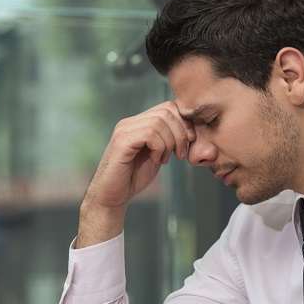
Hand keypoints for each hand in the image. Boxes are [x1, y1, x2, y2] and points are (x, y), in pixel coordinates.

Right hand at [77, 101, 195, 244]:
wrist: (112, 196)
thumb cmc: (134, 177)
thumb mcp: (158, 154)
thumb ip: (168, 140)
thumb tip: (191, 129)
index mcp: (138, 123)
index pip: (168, 107)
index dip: (184, 122)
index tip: (190, 141)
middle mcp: (129, 122)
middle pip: (166, 111)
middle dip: (181, 132)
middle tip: (181, 153)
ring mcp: (124, 130)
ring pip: (159, 122)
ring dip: (171, 142)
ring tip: (166, 159)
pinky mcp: (122, 142)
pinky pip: (149, 134)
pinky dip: (160, 148)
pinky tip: (157, 160)